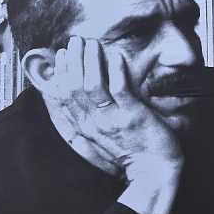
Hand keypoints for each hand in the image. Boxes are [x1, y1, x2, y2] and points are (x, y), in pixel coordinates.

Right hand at [49, 36, 183, 213]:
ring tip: (91, 43)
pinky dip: (116, 71)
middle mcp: (93, 122)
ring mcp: (111, 119)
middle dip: (73, 59)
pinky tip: (115, 55)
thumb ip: (84, 122)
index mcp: (83, 127)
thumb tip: (74, 104)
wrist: (152, 173)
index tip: (62, 54)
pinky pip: (119, 90)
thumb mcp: (97, 141)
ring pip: (92, 85)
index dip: (61, 72)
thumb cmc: (128, 154)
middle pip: (74, 86)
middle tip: (75, 40)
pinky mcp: (131, 116)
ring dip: (90, 60)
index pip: (64, 95)